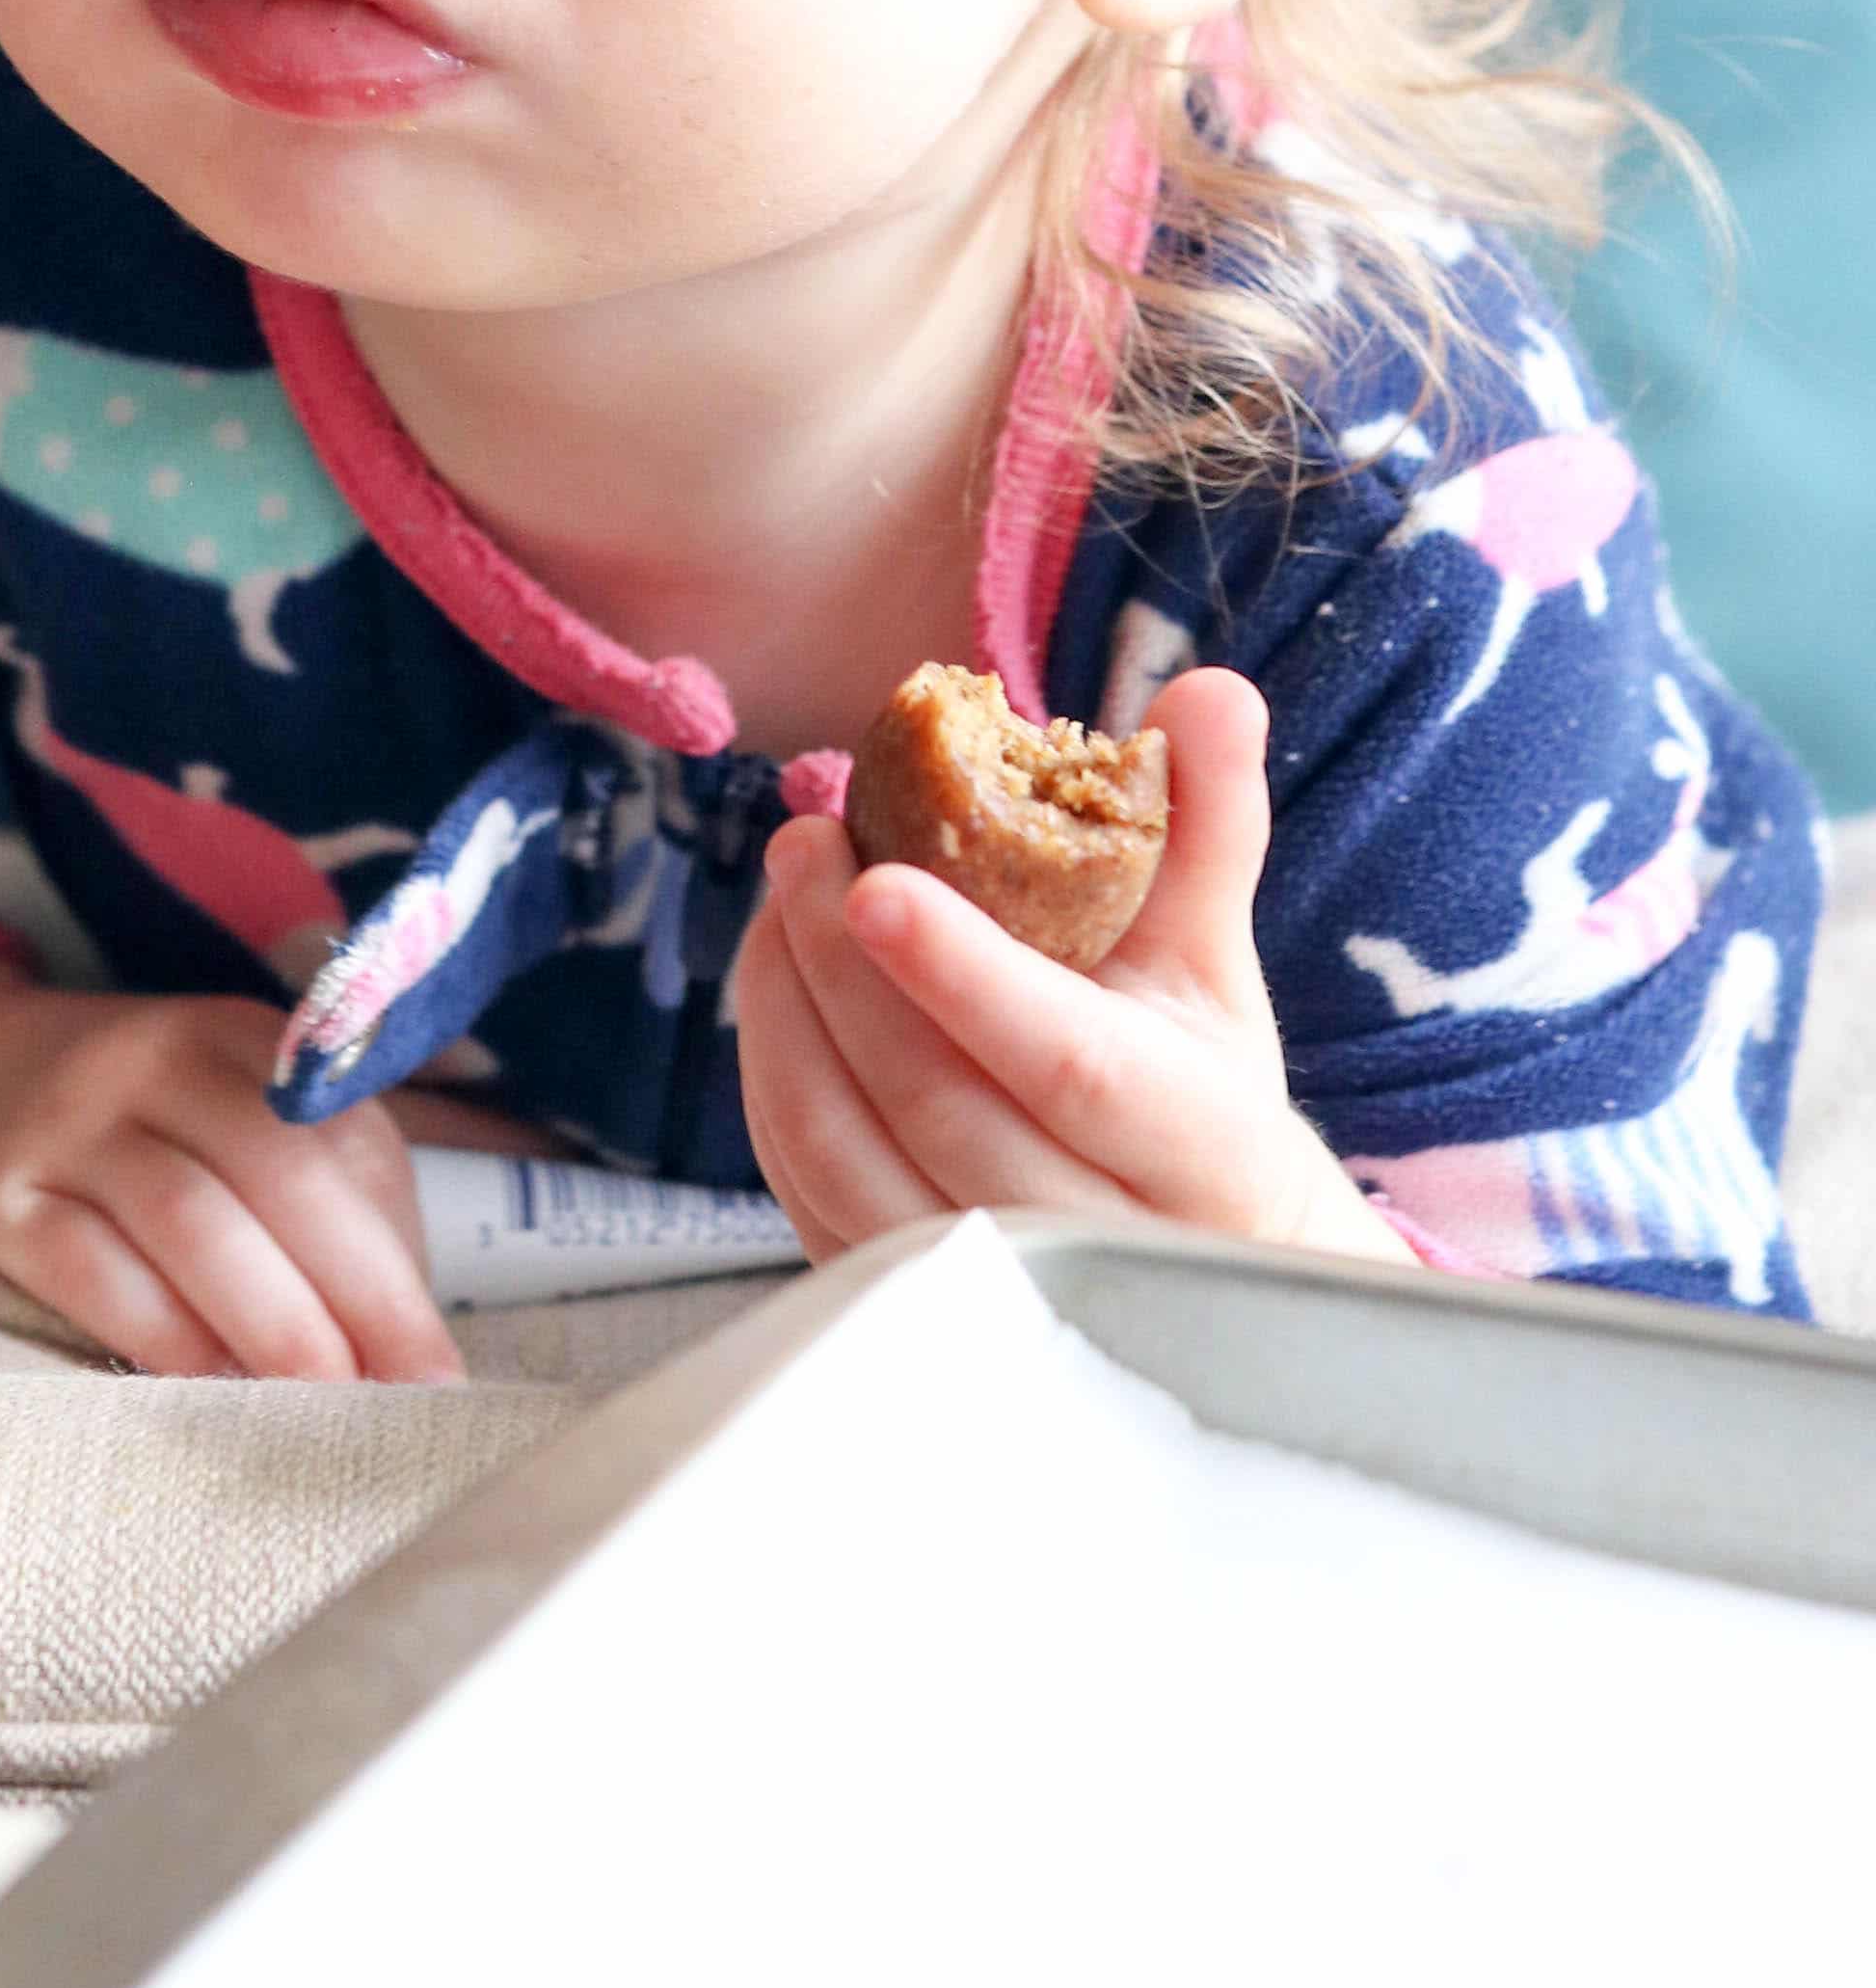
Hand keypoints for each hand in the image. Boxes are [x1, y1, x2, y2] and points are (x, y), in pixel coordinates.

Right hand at [0, 958, 466, 1381]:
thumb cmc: (118, 1111)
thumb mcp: (223, 1088)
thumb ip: (342, 1149)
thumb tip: (508, 1199)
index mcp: (230, 1034)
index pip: (340, 1129)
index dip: (399, 1247)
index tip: (443, 1355)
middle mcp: (152, 1060)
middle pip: (278, 1169)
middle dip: (359, 1292)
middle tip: (411, 1396)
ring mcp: (67, 1126)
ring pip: (191, 1221)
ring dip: (271, 1325)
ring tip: (326, 1410)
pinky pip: (93, 1271)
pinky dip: (161, 1339)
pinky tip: (209, 1396)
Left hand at [733, 670, 1407, 1265]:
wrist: (1197, 1252)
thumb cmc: (1198, 1083)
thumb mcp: (1213, 958)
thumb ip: (1206, 823)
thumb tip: (1211, 691)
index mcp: (1202, 1148)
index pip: (1069, 1067)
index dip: (966, 978)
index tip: (876, 883)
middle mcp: (1100, 1242)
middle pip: (938, 1106)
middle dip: (846, 965)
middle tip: (804, 841)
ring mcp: (996, 1290)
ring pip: (849, 1156)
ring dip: (790, 1011)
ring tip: (782, 896)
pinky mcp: (911, 1296)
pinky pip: (807, 1190)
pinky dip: (774, 1076)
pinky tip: (778, 982)